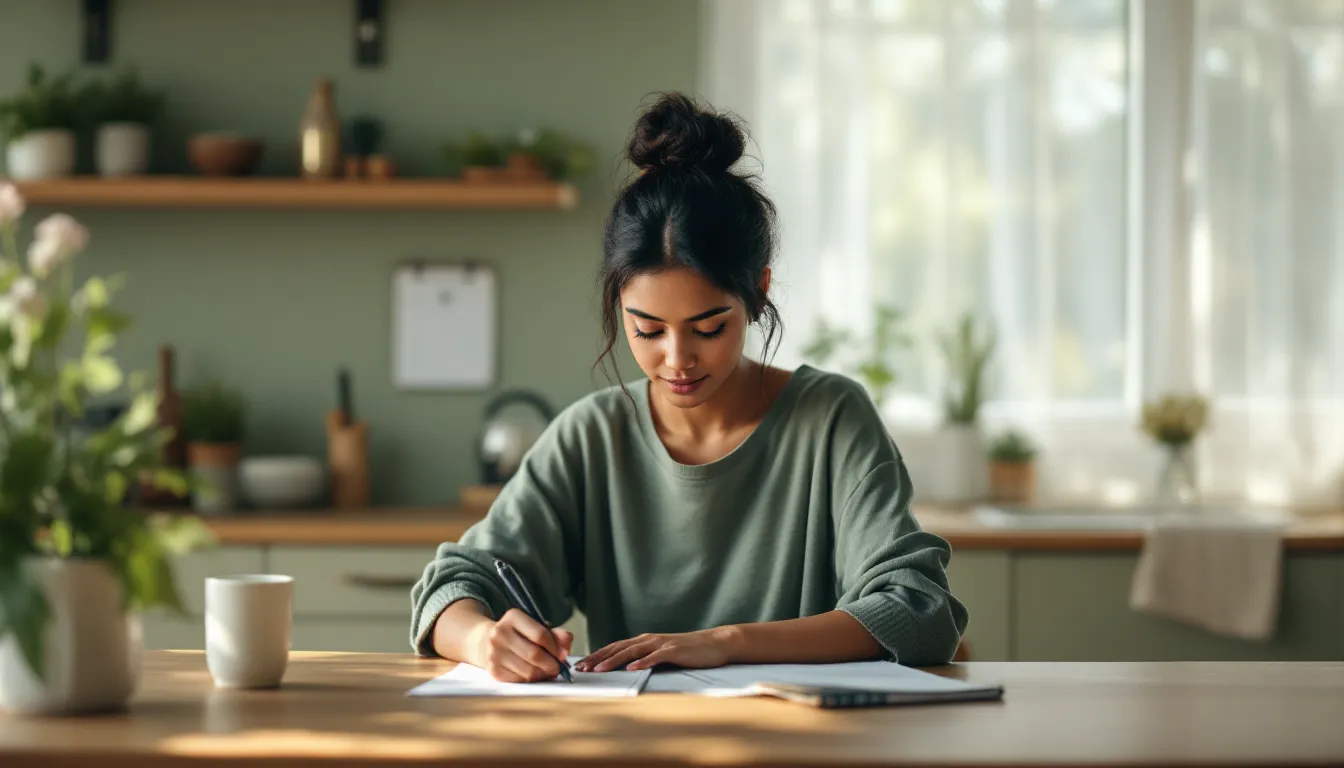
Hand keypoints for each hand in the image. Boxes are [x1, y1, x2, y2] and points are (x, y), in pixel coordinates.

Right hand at [476, 608, 573, 682]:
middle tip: (558, 667)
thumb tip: (566, 649)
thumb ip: (556, 634)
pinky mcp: (494, 671)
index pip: (541, 635)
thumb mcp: (535, 626)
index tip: (561, 654)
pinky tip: (534, 674)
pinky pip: (521, 681)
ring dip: (544, 674)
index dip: (555, 647)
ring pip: (529, 671)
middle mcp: (500, 634)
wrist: (485, 642)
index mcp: (512, 617)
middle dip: (552, 664)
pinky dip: (532, 680)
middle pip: (535, 655)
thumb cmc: (517, 634)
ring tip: (547, 671)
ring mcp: (495, 653)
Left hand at [577, 627, 740, 672]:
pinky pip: (655, 657)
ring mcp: (661, 644)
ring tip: (599, 669)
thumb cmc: (686, 652)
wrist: (713, 644)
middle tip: (581, 668)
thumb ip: (643, 658)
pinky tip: (632, 669)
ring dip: (614, 660)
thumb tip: (623, 669)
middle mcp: (649, 640)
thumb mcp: (660, 654)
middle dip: (598, 658)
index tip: (580, 666)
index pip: (614, 647)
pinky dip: (642, 662)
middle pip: (618, 648)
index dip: (596, 656)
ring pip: (632, 651)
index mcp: (643, 641)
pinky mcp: (673, 651)